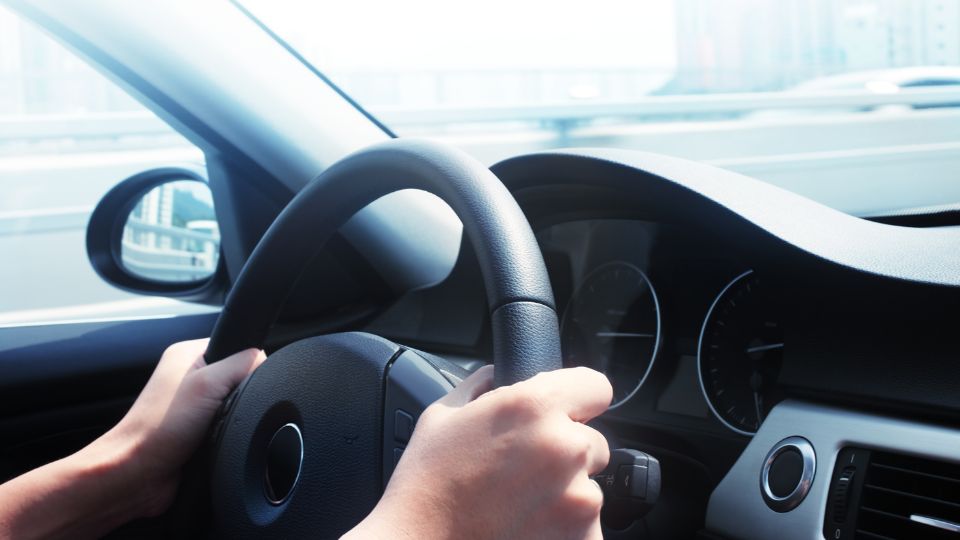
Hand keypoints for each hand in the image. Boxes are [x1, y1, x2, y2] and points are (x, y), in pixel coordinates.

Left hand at [0, 339, 264, 538]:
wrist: (136, 476)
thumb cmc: (158, 430)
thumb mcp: (207, 384)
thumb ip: (242, 364)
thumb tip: (263, 358)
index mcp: (187, 355)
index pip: (236, 346)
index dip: (246, 364)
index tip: (241, 383)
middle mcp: (188, 378)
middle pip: (238, 378)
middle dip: (241, 395)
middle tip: (225, 409)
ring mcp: (192, 406)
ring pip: (235, 405)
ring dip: (233, 419)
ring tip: (217, 428)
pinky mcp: (197, 431)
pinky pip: (228, 427)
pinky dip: (227, 435)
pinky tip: (216, 440)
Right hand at [345, 366, 612, 539]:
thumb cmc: (426, 487)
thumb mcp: (443, 415)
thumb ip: (483, 386)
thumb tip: (499, 376)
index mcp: (534, 407)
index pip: (596, 387)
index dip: (580, 400)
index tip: (568, 413)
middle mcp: (565, 448)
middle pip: (592, 443)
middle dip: (566, 454)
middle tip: (523, 472)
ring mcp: (579, 499)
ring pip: (589, 488)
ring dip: (564, 494)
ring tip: (517, 506)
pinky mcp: (584, 539)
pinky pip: (587, 527)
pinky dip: (564, 529)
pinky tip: (525, 527)